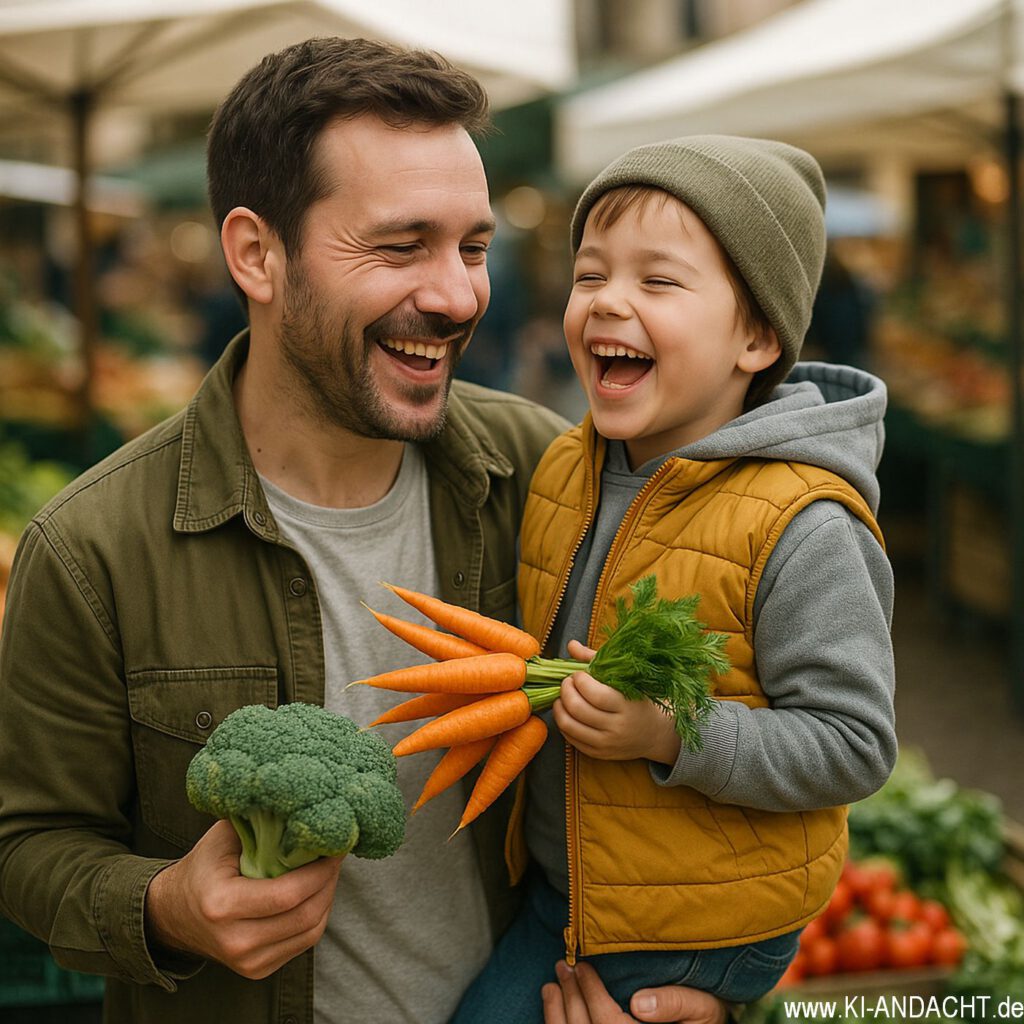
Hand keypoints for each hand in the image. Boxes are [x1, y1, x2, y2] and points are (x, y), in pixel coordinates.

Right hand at [145, 819, 342, 978]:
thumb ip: (260, 823)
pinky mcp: (257, 970)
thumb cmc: (203, 867)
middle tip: (335, 856)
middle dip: (328, 882)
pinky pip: (303, 943)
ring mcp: (247, 962)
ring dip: (327, 898)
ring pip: (310, 932)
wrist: (174, 913)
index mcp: (222, 906)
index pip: (288, 894)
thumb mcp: (224, 838)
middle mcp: (235, 941)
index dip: (320, 871)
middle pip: (304, 915)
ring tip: (328, 871)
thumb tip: (303, 809)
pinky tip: (315, 893)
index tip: (333, 847)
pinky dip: (316, 916)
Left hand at [542, 960, 729, 1023]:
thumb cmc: (704, 1020)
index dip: (591, 994)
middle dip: (571, 997)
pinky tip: (554, 1009)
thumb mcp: (701, 1008)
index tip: (582, 967)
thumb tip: (639, 1003)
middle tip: (562, 967)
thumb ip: (675, 1004)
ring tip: (551, 986)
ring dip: (557, 1015)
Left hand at [555, 643, 679, 764]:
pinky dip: (563, 722)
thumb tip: (571, 645)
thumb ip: (595, 659)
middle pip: (579, 709)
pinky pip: (570, 739)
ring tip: (563, 696)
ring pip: (569, 725)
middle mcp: (617, 728)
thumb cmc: (638, 699)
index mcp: (627, 706)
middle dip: (566, 691)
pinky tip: (566, 711)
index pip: (595, 695)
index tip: (578, 674)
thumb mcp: (624, 677)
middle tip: (567, 683)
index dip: (580, 681)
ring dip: (559, 707)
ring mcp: (607, 743)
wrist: (654, 733)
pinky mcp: (598, 754)